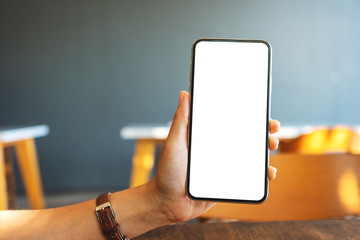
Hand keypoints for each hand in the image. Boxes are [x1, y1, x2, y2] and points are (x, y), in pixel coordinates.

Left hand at [148, 91, 279, 223]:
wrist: (168, 204)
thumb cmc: (166, 173)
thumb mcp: (174, 143)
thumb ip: (181, 120)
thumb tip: (184, 94)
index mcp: (206, 138)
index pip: (229, 123)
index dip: (246, 115)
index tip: (260, 109)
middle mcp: (218, 150)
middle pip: (244, 138)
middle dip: (262, 131)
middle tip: (272, 129)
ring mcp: (225, 166)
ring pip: (250, 156)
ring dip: (265, 151)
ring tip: (272, 146)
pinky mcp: (228, 182)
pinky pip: (249, 177)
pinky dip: (261, 175)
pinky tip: (269, 173)